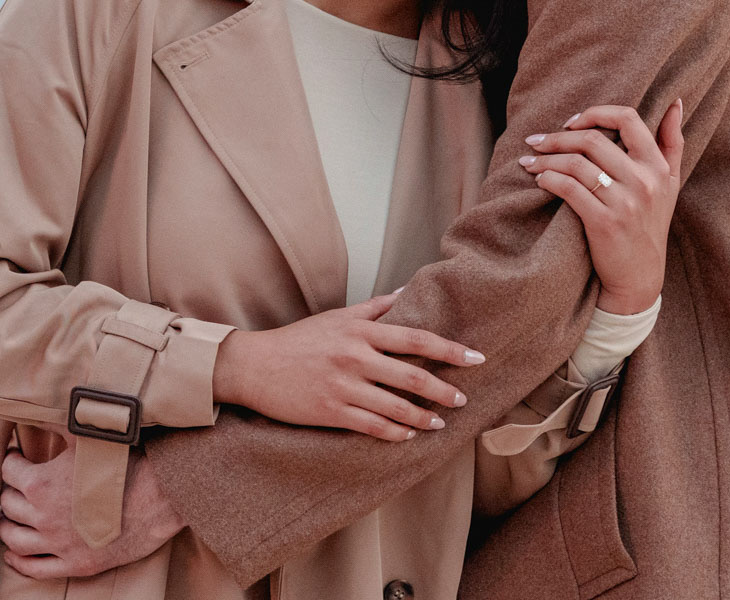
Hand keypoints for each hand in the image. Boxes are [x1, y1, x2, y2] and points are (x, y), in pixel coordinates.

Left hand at [0, 437, 184, 577]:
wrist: (160, 497)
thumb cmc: (126, 462)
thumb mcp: (87, 437)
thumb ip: (56, 423)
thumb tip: (35, 409)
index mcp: (41, 484)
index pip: (8, 471)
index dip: (11, 460)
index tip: (15, 456)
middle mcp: (43, 517)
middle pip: (9, 504)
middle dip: (10, 491)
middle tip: (16, 485)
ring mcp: (58, 544)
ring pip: (15, 538)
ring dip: (7, 526)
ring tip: (8, 518)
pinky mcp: (74, 564)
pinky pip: (34, 568)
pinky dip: (18, 561)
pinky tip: (12, 554)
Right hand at [210, 291, 485, 441]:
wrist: (254, 366)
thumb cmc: (298, 340)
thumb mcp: (336, 317)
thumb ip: (373, 308)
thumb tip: (406, 293)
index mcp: (360, 331)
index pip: (415, 338)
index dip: (449, 349)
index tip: (475, 358)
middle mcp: (355, 357)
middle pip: (412, 375)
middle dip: (443, 390)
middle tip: (462, 400)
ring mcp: (343, 386)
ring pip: (395, 406)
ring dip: (422, 417)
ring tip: (440, 424)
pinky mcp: (330, 412)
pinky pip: (371, 426)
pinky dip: (394, 433)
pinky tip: (408, 436)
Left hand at [520, 100, 683, 314]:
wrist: (639, 278)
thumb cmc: (650, 225)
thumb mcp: (670, 183)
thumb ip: (672, 142)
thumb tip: (676, 102)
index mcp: (658, 166)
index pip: (627, 118)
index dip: (595, 112)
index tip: (571, 122)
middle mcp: (645, 181)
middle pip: (593, 140)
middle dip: (558, 137)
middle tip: (537, 140)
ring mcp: (625, 202)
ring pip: (577, 163)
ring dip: (546, 158)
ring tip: (530, 160)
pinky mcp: (604, 222)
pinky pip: (569, 189)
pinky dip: (549, 179)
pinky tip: (539, 179)